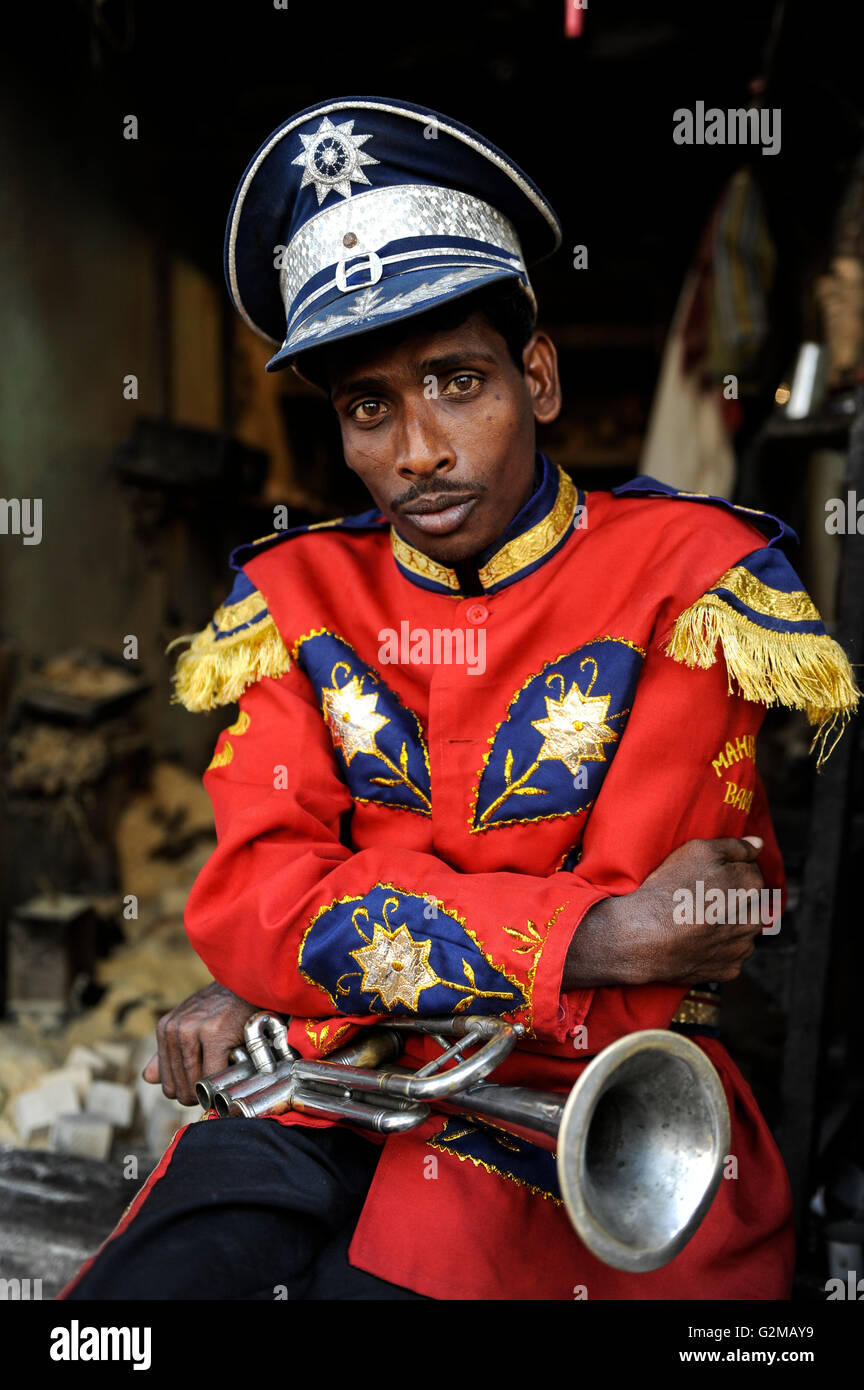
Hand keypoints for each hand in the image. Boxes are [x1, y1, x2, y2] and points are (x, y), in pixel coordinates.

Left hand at [142, 981, 257, 1104]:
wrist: (248, 984)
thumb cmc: (223, 1008)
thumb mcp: (191, 1024)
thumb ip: (170, 1051)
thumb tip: (147, 1077)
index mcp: (165, 1029)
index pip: (167, 1081)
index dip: (185, 1093)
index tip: (203, 1094)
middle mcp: (174, 1029)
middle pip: (179, 1085)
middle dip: (197, 1097)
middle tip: (216, 1095)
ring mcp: (192, 1030)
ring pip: (194, 1083)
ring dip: (209, 1093)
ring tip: (224, 1088)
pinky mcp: (214, 1032)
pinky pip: (213, 1074)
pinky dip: (223, 1082)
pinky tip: (231, 1078)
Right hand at [564, 836, 768, 989]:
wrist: (643, 936)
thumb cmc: (669, 890)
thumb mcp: (698, 852)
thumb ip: (735, 846)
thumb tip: (758, 844)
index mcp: (751, 887)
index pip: (753, 873)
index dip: (729, 872)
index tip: (706, 878)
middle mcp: (754, 918)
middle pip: (750, 905)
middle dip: (733, 902)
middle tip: (701, 901)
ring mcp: (742, 948)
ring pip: (742, 933)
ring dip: (728, 928)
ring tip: (697, 923)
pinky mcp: (729, 970)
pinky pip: (730, 958)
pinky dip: (718, 951)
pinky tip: (696, 942)